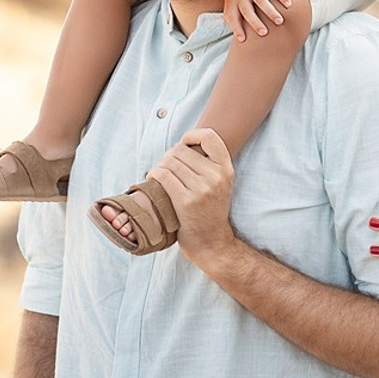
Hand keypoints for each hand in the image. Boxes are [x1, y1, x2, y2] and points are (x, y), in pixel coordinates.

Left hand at [154, 127, 237, 266]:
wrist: (211, 242)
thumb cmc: (210, 211)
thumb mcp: (220, 185)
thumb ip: (208, 165)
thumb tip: (182, 144)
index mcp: (226, 170)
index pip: (210, 137)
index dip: (193, 135)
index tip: (184, 143)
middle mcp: (216, 177)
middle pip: (182, 150)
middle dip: (169, 155)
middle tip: (166, 166)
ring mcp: (201, 189)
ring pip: (170, 162)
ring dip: (160, 165)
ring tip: (159, 174)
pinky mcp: (185, 201)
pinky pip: (163, 175)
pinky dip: (154, 174)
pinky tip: (153, 179)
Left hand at [223, 0, 292, 43]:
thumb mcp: (232, 2)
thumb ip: (234, 19)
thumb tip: (240, 40)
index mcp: (232, 2)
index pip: (231, 17)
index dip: (236, 28)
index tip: (242, 40)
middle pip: (247, 11)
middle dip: (255, 22)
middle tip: (264, 33)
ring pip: (261, 0)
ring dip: (270, 11)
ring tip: (279, 21)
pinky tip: (289, 5)